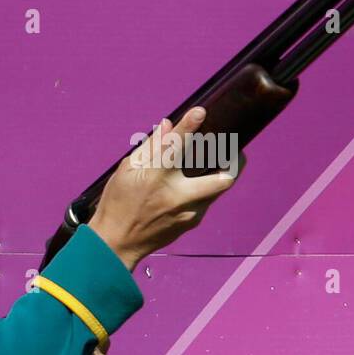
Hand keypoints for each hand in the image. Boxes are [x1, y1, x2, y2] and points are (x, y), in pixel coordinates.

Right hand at [89, 107, 246, 271]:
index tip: (200, 111)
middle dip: (236, 162)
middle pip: (222, 178)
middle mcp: (176, 196)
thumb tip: (168, 125)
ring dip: (220, 175)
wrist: (117, 243)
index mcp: (155, 177)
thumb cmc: (118, 202)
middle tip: (237, 150)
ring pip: (218, 190)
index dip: (189, 126)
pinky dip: (204, 190)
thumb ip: (151, 147)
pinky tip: (195, 184)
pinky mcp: (190, 224)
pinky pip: (206, 202)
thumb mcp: (127, 170)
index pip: (175, 146)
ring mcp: (187, 213)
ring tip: (218, 163)